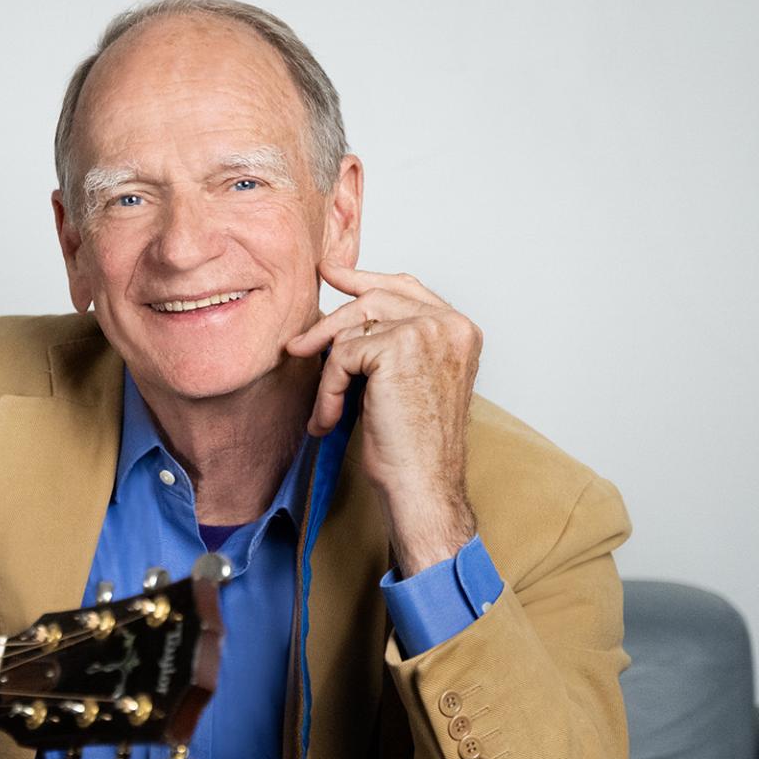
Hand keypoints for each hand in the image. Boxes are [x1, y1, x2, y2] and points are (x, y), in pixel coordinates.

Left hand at [285, 260, 481, 574]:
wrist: (423, 485)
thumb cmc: (414, 448)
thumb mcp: (406, 383)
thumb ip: (390, 344)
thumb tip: (344, 315)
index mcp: (460, 330)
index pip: (405, 288)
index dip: (364, 280)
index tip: (331, 273)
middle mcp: (451, 324)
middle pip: (374, 298)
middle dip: (331, 322)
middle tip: (299, 345)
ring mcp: (428, 331)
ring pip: (352, 328)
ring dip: (329, 371)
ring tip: (325, 408)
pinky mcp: (398, 347)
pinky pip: (341, 356)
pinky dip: (328, 391)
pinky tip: (328, 421)